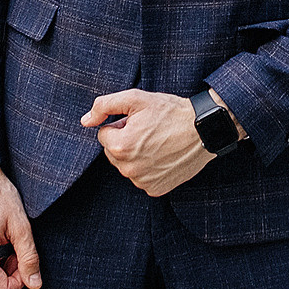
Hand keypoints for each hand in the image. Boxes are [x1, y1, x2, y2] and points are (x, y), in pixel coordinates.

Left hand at [82, 88, 214, 195]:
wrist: (204, 130)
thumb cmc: (170, 112)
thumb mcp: (136, 98)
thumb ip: (104, 106)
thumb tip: (85, 121)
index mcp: (120, 147)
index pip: (104, 135)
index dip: (121, 124)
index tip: (139, 121)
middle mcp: (129, 169)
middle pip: (113, 152)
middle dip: (125, 140)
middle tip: (149, 130)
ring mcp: (143, 182)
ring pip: (127, 165)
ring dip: (136, 155)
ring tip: (158, 142)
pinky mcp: (156, 189)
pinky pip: (142, 178)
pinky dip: (149, 168)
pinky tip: (163, 156)